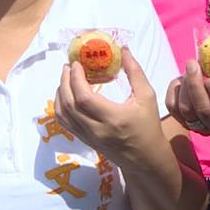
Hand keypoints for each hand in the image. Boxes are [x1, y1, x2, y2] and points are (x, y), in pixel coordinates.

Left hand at [54, 46, 164, 165]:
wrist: (146, 159)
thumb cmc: (148, 126)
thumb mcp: (147, 97)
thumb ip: (135, 72)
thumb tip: (124, 50)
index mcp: (113, 118)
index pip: (84, 98)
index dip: (76, 79)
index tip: (77, 64)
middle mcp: (97, 130)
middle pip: (70, 105)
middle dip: (65, 82)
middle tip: (68, 66)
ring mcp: (88, 137)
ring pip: (63, 115)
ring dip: (60, 93)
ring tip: (66, 78)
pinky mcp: (85, 141)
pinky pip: (65, 123)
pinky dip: (61, 107)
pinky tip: (66, 94)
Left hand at [165, 51, 209, 136]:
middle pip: (202, 112)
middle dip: (195, 86)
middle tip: (192, 64)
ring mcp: (202, 127)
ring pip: (186, 111)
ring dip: (185, 87)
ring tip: (189, 69)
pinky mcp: (186, 121)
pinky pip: (173, 108)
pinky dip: (174, 91)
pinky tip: (181, 79)